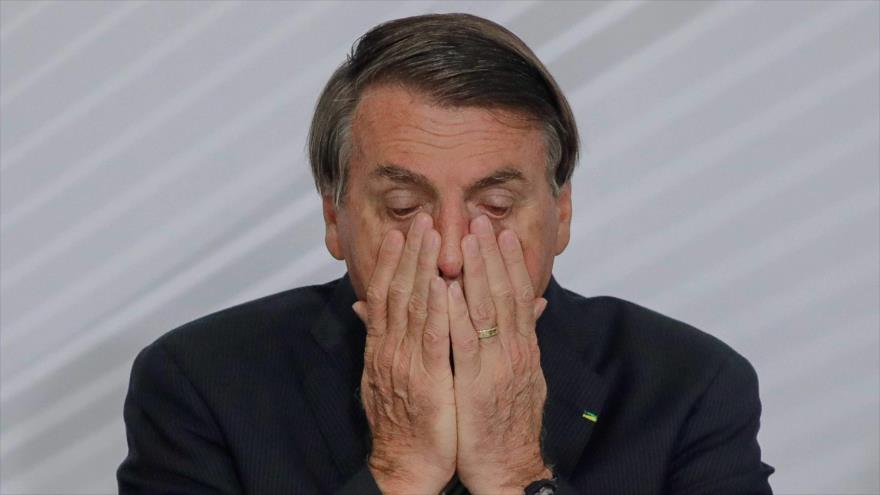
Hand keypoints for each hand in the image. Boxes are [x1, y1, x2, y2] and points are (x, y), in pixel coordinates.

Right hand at [352, 213, 456, 493]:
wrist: (406, 465)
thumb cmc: (402, 421)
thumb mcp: (385, 375)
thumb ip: (382, 338)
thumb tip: (368, 309)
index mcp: (383, 348)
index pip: (384, 294)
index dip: (392, 261)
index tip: (402, 232)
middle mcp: (389, 350)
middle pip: (397, 292)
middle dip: (410, 254)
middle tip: (421, 220)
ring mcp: (406, 364)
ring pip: (413, 307)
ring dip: (423, 269)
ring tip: (433, 238)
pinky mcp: (427, 381)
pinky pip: (432, 340)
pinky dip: (437, 310)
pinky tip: (444, 285)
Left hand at [448, 215, 550, 493]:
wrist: (509, 468)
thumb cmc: (509, 425)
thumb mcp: (521, 379)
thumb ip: (522, 341)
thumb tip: (533, 310)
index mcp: (523, 348)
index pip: (519, 295)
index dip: (509, 261)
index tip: (499, 231)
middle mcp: (515, 350)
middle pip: (506, 292)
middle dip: (493, 254)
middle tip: (482, 220)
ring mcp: (498, 365)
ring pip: (489, 309)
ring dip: (478, 271)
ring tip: (468, 239)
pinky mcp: (477, 383)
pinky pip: (466, 341)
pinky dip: (456, 311)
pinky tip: (446, 287)